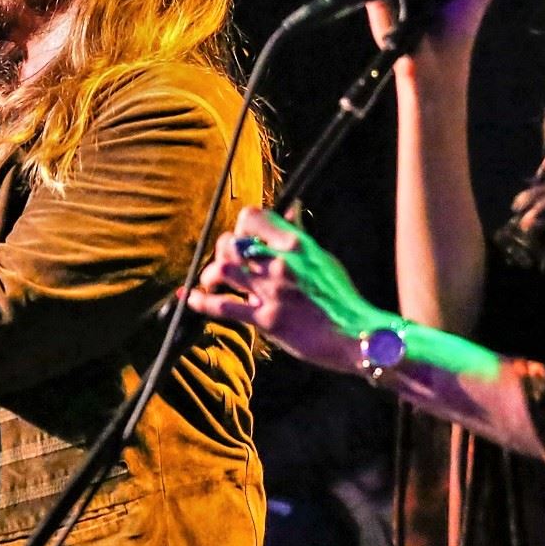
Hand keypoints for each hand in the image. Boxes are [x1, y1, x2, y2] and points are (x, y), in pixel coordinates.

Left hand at [188, 208, 396, 374]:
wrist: (354, 336)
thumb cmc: (341, 298)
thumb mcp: (322, 259)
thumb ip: (299, 236)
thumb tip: (289, 209)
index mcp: (296, 244)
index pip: (252, 217)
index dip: (240, 226)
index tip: (242, 237)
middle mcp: (280, 264)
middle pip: (231, 242)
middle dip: (222, 251)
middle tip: (227, 263)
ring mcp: (271, 291)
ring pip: (222, 269)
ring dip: (210, 274)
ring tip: (212, 280)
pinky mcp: (266, 319)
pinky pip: (223, 307)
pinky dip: (200, 301)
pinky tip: (190, 299)